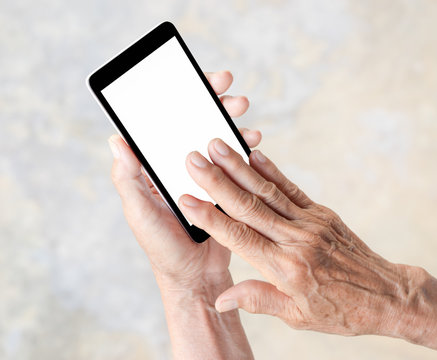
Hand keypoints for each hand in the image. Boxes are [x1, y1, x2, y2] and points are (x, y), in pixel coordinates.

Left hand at [108, 71, 261, 292]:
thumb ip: (128, 178)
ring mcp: (205, 177)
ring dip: (235, 128)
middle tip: (232, 96)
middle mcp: (182, 167)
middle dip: (217, 106)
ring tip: (248, 124)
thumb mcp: (139, 212)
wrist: (194, 276)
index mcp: (159, 167)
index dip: (184, 100)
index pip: (170, 125)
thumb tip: (116, 140)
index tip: (199, 83)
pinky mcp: (226, 190)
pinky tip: (253, 145)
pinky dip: (245, 152)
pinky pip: (236, 165)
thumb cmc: (162, 246)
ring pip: (220, 142)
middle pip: (199, 126)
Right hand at [177, 139, 418, 336]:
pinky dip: (272, 171)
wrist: (387, 295)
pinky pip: (292, 189)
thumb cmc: (342, 310)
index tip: (186, 199)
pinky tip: (254, 155)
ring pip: (268, 191)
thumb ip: (259, 300)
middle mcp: (297, 240)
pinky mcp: (322, 214)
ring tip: (218, 146)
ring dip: (240, 168)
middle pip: (249, 207)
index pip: (239, 238)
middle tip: (194, 159)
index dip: (211, 218)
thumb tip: (223, 298)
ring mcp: (311, 223)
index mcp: (286, 269)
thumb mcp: (298, 317)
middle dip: (218, 181)